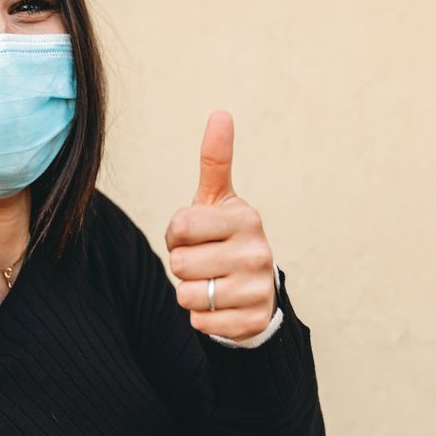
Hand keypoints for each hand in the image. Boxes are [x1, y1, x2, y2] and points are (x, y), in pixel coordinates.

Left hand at [164, 110, 276, 340]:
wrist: (254, 289)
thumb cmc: (224, 236)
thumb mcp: (217, 199)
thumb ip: (215, 159)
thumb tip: (221, 112)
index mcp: (245, 217)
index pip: (180, 228)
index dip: (177, 235)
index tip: (196, 235)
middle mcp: (258, 251)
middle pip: (180, 264)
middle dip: (182, 266)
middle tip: (204, 261)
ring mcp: (258, 287)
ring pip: (187, 295)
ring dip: (190, 293)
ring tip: (211, 282)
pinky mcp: (253, 320)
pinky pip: (200, 323)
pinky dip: (202, 318)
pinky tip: (220, 306)